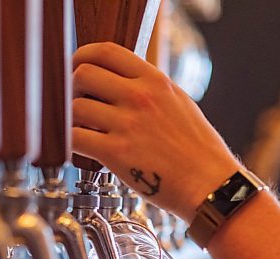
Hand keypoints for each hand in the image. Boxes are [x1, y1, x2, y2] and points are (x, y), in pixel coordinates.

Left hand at [72, 42, 240, 223]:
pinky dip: (69, 142)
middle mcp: (139, 98)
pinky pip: (75, 138)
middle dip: (72, 88)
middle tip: (76, 103)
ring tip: (81, 130)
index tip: (77, 68)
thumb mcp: (179, 104)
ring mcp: (127, 125)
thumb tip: (124, 85)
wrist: (210, 185)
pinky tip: (79, 148)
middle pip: (83, 75)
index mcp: (155, 81)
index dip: (83, 57)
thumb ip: (150, 90)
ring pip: (75, 107)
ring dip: (70, 118)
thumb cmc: (200, 151)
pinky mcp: (116, 154)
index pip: (106, 51)